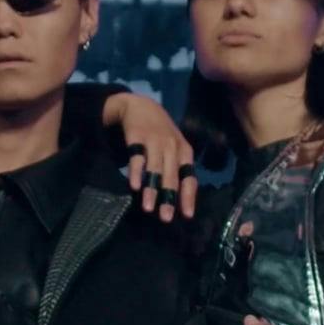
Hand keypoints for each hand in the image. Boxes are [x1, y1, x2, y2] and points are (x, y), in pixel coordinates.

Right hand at [105, 90, 199, 222]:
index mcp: (184, 151)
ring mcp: (155, 141)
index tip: (186, 215)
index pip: (189, 177)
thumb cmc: (160, 134)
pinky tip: (134, 186)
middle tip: (165, 218)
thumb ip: (177, 170)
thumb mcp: (174, 148)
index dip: (188, 196)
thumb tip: (180, 202)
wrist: (140, 106)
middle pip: (172, 176)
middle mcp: (172, 147)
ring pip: (155, 169)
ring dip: (151, 189)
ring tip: (148, 208)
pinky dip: (136, 172)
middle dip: (169, 198)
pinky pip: (137, 157)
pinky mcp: (137, 137)